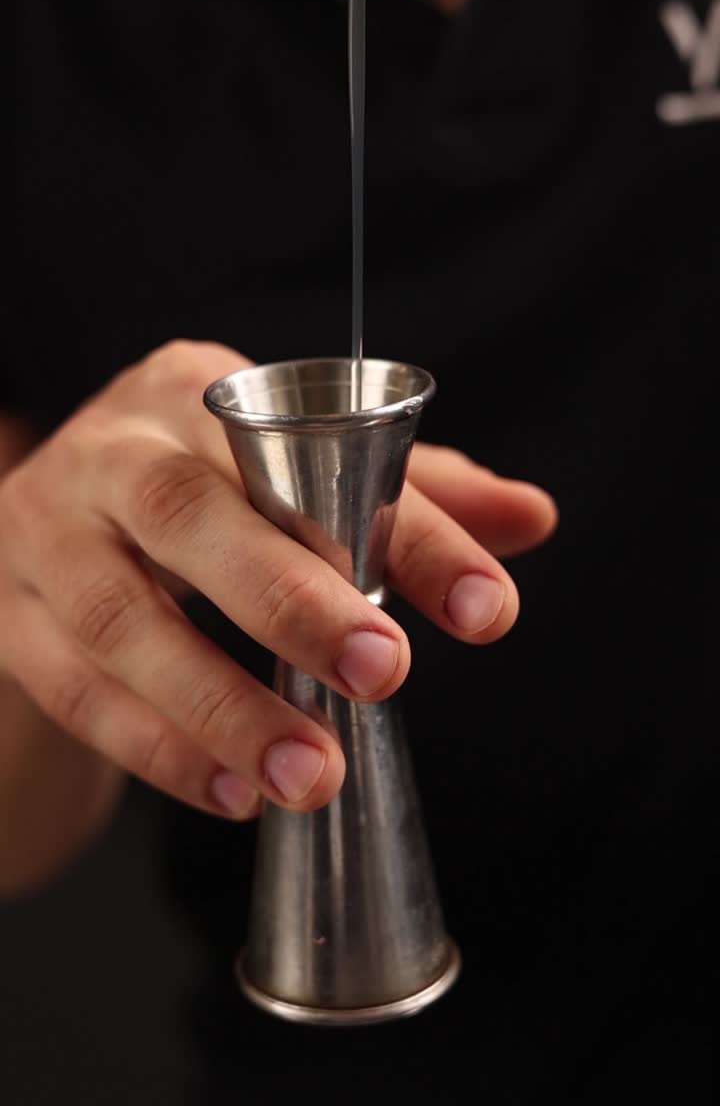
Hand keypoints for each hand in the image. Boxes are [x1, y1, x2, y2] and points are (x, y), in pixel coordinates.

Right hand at [0, 342, 555, 821]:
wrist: (55, 528)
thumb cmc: (202, 496)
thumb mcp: (296, 476)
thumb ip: (408, 497)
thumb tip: (534, 517)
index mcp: (194, 391)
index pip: (312, 453)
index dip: (409, 531)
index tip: (488, 608)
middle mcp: (112, 449)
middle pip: (189, 516)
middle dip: (293, 599)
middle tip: (384, 675)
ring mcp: (46, 531)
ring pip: (125, 620)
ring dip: (222, 705)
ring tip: (313, 774)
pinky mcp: (11, 614)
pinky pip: (78, 689)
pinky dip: (158, 747)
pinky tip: (235, 792)